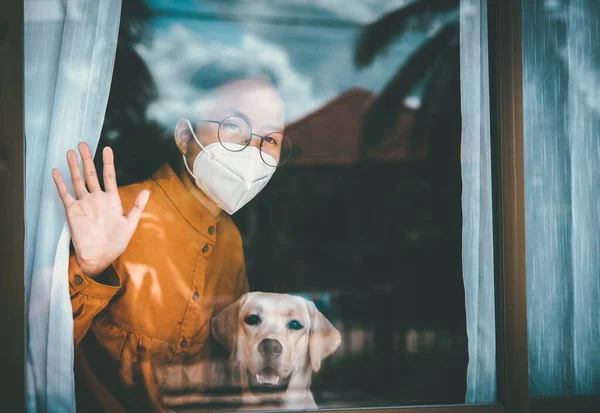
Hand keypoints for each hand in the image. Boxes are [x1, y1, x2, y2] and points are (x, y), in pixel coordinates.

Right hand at [52, 143, 148, 276]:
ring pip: (77, 180)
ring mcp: (84, 203)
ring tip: (71, 152)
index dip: (108, 163)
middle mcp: (96, 198)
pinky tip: (56, 171)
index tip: (107, 148)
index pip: (109, 176)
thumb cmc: (116, 243)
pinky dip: (60, 182)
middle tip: (84, 143)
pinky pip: (65, 193)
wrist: (99, 257)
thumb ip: (137, 207)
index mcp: (111, 200)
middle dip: (87, 159)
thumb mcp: (130, 224)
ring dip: (74, 166)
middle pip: (91, 174)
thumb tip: (147, 191)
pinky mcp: (72, 210)